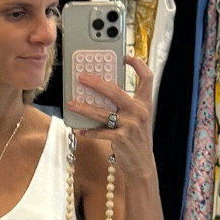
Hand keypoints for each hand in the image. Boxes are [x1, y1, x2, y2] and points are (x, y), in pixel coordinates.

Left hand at [74, 52, 154, 177]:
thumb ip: (126, 104)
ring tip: (72, 104)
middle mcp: (139, 112)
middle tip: (82, 78)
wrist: (142, 163)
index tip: (126, 56)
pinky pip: (100, 132)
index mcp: (145, 103)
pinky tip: (80, 129)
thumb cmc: (136, 138)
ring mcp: (130, 125)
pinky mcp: (121, 138)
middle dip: (96, 83)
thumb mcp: (138, 118)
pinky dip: (88, 131)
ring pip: (102, 112)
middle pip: (115, 91)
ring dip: (84, 108)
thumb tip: (102, 90)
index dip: (137, 64)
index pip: (147, 78)